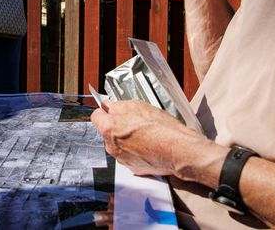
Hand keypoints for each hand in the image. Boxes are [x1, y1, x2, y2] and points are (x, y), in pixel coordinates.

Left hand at [91, 100, 223, 184]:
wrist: (178, 150)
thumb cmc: (160, 127)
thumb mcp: (138, 106)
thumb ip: (118, 106)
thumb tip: (110, 106)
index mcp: (109, 129)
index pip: (96, 116)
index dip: (104, 111)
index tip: (111, 109)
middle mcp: (111, 147)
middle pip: (107, 132)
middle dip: (116, 126)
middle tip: (133, 121)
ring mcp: (122, 160)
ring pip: (118, 144)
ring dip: (126, 139)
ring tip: (145, 134)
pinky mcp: (133, 169)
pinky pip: (129, 155)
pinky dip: (135, 151)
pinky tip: (149, 145)